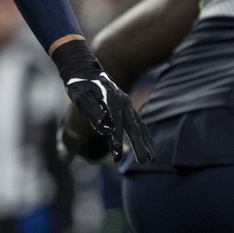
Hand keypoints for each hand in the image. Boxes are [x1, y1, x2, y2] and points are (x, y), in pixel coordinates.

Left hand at [52, 40, 154, 163]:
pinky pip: (138, 123)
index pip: (116, 124)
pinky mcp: (126, 107)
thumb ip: (93, 112)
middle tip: (143, 162)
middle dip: (139, 145)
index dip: (117, 141)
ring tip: (153, 159)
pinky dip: (144, 135)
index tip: (117, 157)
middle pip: (133, 126)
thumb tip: (105, 129)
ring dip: (146, 142)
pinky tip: (148, 146)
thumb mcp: (81, 97)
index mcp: (112, 99)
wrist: (84, 70)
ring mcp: (127, 104)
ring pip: (139, 125)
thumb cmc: (80, 85)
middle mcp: (124, 102)